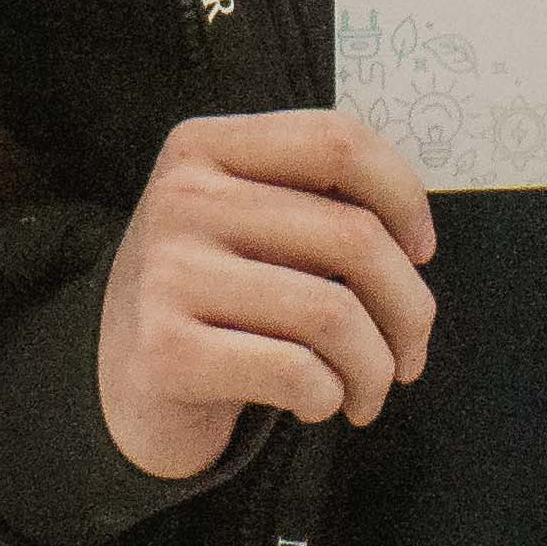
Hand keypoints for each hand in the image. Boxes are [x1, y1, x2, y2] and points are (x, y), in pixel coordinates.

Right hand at [95, 109, 441, 481]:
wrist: (124, 381)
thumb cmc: (217, 296)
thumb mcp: (252, 221)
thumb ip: (321, 203)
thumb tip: (416, 243)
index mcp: (206, 147)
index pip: (337, 142)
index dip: (404, 196)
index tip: (422, 251)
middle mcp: (180, 198)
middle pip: (353, 235)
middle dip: (409, 308)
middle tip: (410, 352)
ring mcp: (166, 273)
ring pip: (334, 313)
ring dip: (375, 367)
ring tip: (370, 390)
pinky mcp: (165, 351)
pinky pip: (296, 371)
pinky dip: (329, 397)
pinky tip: (319, 404)